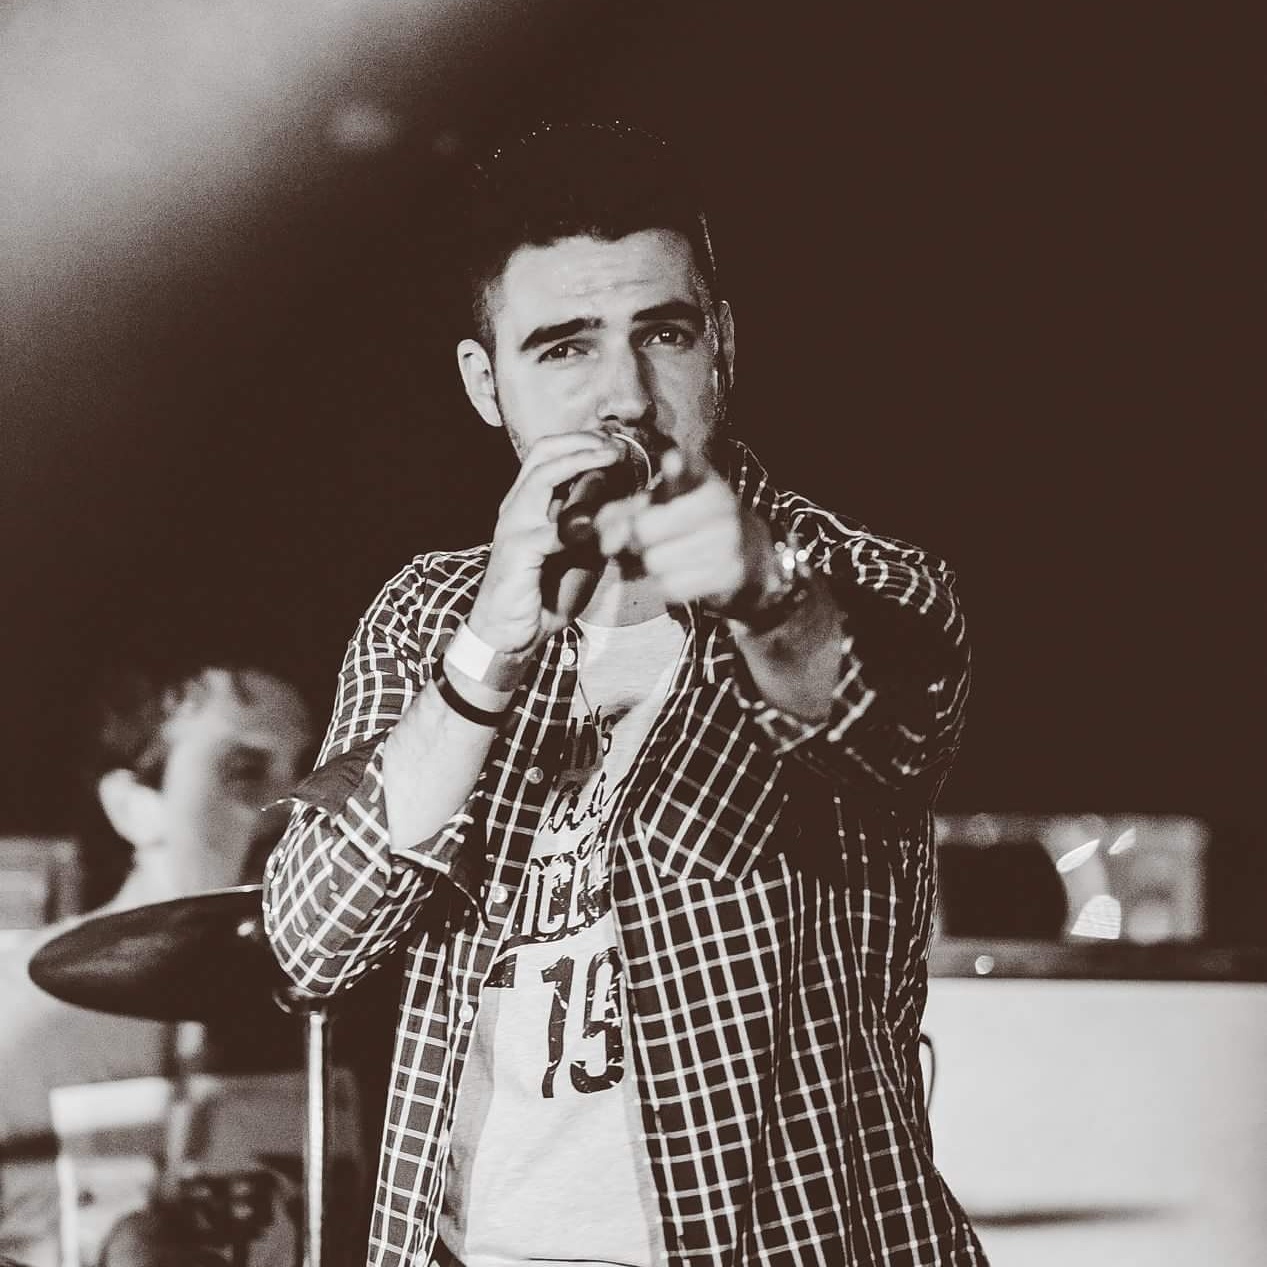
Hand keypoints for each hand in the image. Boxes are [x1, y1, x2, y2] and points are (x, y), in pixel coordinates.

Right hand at [468, 430, 622, 650]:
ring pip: (543, 478)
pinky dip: (578, 524)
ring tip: (611, 460)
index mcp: (529, 502)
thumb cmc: (545, 591)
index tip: (617, 444)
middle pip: (544, 453)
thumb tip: (631, 501)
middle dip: (583, 442)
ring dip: (580, 463)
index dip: (583, 441)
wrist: (511, 631)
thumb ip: (597, 525)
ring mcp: (514, 525)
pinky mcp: (517, 551)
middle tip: (617, 446)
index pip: (549, 453)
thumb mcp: (580, 552)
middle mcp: (518, 506)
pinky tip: (603, 523)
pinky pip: (550, 530)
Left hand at [594, 448, 778, 608]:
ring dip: (651, 565)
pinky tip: (682, 574)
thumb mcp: (662, 507)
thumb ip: (623, 514)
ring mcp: (727, 540)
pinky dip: (667, 585)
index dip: (677, 464)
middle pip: (647, 528)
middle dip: (636, 539)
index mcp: (702, 479)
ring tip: (668, 556)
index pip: (688, 467)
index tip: (670, 460)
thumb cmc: (692, 525)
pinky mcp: (729, 573)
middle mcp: (719, 504)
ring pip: (655, 561)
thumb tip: (603, 538)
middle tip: (645, 540)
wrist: (749, 558)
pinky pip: (671, 586)